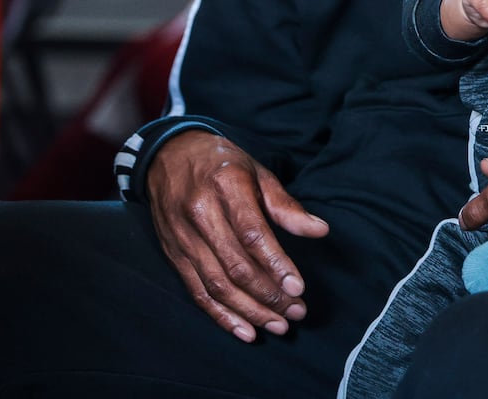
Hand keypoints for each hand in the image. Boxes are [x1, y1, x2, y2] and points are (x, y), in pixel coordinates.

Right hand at [146, 129, 328, 341]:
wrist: (167, 155)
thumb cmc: (222, 163)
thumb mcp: (257, 172)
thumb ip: (285, 205)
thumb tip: (319, 230)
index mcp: (226, 186)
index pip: (252, 234)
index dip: (276, 264)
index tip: (298, 288)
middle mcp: (200, 214)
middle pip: (236, 266)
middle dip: (268, 295)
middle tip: (296, 312)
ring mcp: (183, 237)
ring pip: (217, 285)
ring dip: (250, 311)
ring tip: (278, 325)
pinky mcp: (173, 255)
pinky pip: (197, 292)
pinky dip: (221, 316)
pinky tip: (245, 331)